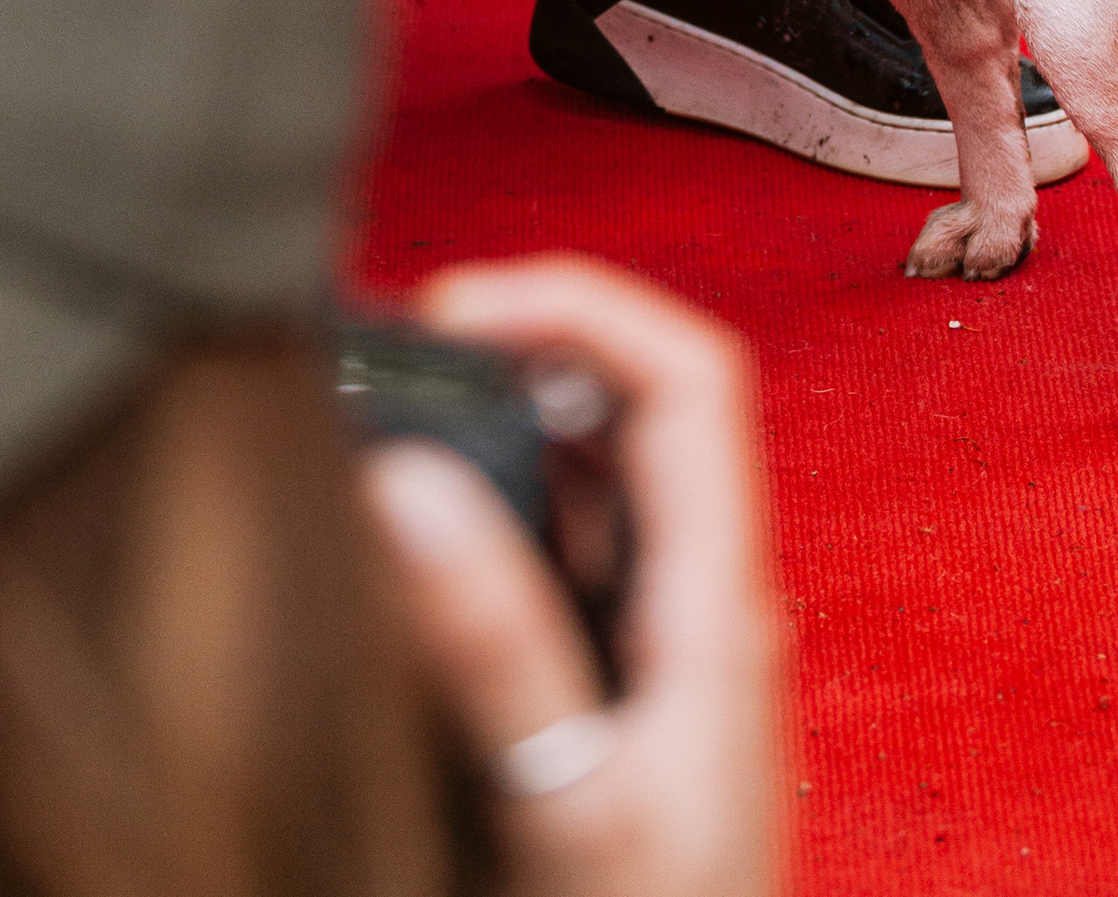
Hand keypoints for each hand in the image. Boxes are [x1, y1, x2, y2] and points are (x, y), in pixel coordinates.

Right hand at [359, 257, 780, 896]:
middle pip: (639, 408)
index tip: (456, 307)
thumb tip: (410, 483)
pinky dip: (499, 508)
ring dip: (509, 423)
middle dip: (525, 345)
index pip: (690, 379)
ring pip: (600, 480)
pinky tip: (422, 533)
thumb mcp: (564, 812)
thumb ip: (493, 652)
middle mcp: (704, 611)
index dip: (580, 305)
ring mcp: (666, 652)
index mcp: (717, 614)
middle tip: (404, 349)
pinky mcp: (622, 696)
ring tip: (400, 411)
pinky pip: (572, 557)